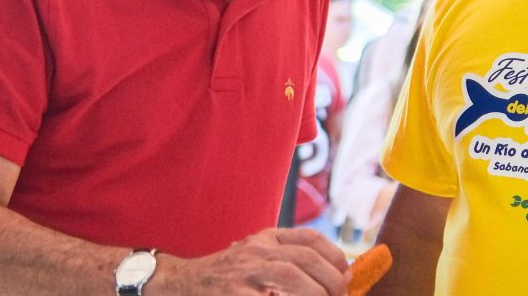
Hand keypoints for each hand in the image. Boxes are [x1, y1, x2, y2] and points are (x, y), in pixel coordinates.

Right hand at [156, 227, 350, 294]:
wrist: (180, 284)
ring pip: (289, 275)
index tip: (347, 273)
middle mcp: (255, 251)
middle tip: (340, 295)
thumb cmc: (228, 276)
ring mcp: (242, 273)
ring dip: (313, 292)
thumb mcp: (257, 257)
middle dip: (330, 279)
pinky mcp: (231, 294)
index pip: (309, 238)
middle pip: (304, 258)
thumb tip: (338, 274)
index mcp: (266, 238)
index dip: (334, 255)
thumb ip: (289, 260)